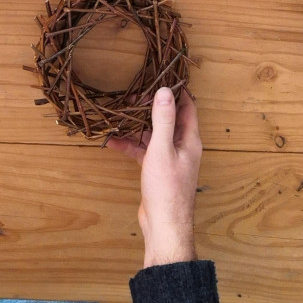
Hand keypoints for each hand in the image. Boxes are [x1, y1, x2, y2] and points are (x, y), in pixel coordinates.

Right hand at [109, 88, 200, 267]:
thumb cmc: (167, 189)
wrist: (164, 226)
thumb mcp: (162, 149)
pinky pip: (144, 151)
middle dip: (151, 106)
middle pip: (168, 119)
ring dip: (138, 125)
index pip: (187, 106)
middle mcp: (182, 147)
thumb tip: (164, 91)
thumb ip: (163, 120)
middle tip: (132, 94)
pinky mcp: (157, 170)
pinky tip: (113, 142)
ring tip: (119, 114)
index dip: (176, 90)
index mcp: (189, 140)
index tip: (161, 76)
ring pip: (153, 135)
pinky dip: (130, 146)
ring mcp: (169, 159)